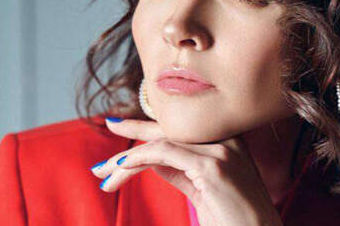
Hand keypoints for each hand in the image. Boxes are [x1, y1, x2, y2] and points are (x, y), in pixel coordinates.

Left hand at [90, 118, 283, 225]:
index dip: (147, 127)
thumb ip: (179, 171)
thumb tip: (149, 161)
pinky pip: (166, 154)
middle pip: (169, 131)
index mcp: (227, 139)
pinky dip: (139, 157)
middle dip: (133, 134)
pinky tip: (120, 166)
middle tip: (106, 139)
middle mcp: (227, 138)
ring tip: (103, 173)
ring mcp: (223, 149)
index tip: (118, 124)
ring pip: (162, 143)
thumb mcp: (203, 190)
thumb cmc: (235, 219)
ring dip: (127, 158)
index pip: (178, 128)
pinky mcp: (214, 165)